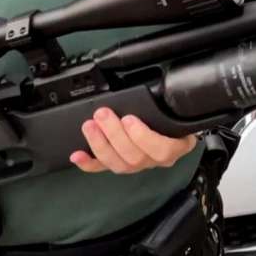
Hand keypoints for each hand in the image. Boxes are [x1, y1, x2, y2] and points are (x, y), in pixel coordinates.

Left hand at [70, 107, 197, 173]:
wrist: (170, 128)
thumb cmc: (173, 116)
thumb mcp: (177, 108)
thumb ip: (169, 104)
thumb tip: (157, 86)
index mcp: (175, 146)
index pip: (163, 150)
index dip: (143, 137)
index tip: (129, 118)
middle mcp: (155, 159)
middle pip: (135, 157)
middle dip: (114, 134)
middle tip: (103, 114)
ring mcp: (137, 164)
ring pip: (119, 164)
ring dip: (100, 144)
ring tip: (90, 126)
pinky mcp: (119, 164)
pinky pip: (103, 169)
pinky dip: (88, 163)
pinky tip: (77, 155)